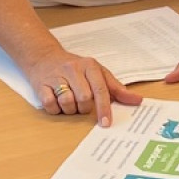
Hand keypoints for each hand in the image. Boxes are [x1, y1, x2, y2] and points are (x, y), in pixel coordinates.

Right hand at [24, 47, 140, 125]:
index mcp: (90, 66)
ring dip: (69, 109)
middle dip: (84, 108)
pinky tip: (56, 101)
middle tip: (81, 103)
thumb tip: (137, 100)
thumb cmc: (75, 68)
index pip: (101, 89)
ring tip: (68, 101)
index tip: (106, 123)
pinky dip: (55, 109)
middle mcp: (73, 69)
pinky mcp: (40, 84)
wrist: (44, 56)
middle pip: (84, 99)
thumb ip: (116, 88)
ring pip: (67, 103)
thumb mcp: (97, 73)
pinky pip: (50, 105)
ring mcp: (56, 76)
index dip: (104, 107)